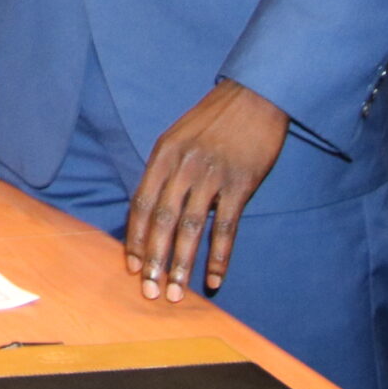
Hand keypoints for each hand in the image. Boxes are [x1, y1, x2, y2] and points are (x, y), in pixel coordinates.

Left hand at [124, 79, 290, 300]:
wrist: (255, 95)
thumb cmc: (214, 119)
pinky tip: (216, 278)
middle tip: (149, 292)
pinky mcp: (241, 184)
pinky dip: (220, 256)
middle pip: (163, 221)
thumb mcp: (178, 136)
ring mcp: (212, 175)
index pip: (142, 203)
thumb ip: (166, 170)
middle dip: (154, 260)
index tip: (132, 266)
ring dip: (183, 264)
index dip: (136, 237)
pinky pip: (227, 227)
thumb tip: (155, 210)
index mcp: (163, 154)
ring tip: (177, 292)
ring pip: (192, 228)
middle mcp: (183, 166)